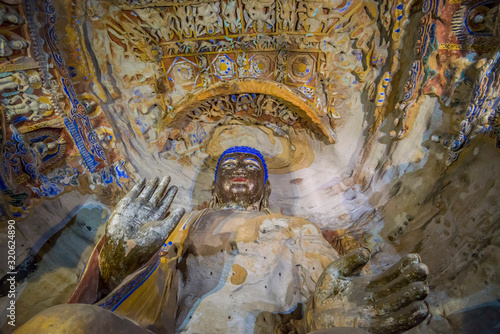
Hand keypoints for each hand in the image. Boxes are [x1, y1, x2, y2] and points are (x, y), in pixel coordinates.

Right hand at [99, 177, 184, 289]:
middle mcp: (147, 212)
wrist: (123, 246)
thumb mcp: (163, 230)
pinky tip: (143, 180)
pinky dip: (138, 186)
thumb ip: (173, 219)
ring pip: (146, 193)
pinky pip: (133, 192)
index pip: (165, 204)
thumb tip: (183, 208)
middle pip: (157, 196)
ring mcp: (137, 207)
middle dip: (162, 187)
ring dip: (151, 185)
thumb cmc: (145, 242)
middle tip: (168, 177)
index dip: (170, 195)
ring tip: (157, 177)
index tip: (175, 187)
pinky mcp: (126, 204)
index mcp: (157, 218)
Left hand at [308, 248, 428, 333]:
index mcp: (371, 286)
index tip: (415, 257)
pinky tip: (420, 309)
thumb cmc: (325, 295)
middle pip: (399, 289)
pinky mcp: (372, 329)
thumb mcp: (335, 272)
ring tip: (423, 287)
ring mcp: (376, 315)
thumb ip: (349, 261)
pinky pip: (393, 324)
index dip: (404, 267)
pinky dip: (407, 317)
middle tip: (424, 268)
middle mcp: (377, 300)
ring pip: (399, 306)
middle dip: (412, 279)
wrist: (316, 318)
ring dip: (412, 298)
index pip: (392, 275)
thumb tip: (366, 252)